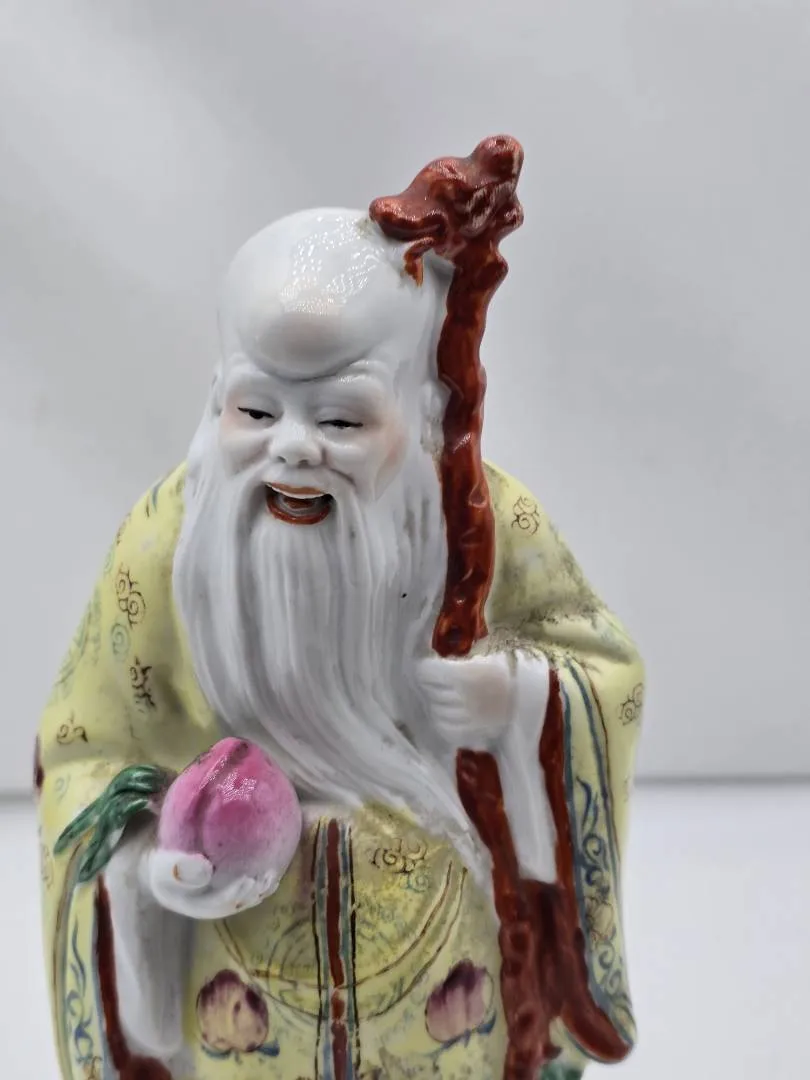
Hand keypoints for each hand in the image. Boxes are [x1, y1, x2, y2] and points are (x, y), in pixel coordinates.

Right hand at [145, 847, 280, 919]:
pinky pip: (245, 894)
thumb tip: (206, 871)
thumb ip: (179, 869)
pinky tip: (274, 878)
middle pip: (232, 906)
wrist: (163, 869)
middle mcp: (208, 909)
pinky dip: (260, 888)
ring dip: (259, 892)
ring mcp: (217, 903)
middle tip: (263, 878)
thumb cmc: (165, 866)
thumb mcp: (165, 867)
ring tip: (272, 877)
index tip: (247, 877)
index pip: (216, 903)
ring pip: (241, 903)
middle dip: (250, 894)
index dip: (233, 893)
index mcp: (193, 905)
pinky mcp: (225, 894)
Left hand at [416, 652, 515, 747]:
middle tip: (434, 686)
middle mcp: (465, 695)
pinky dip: (444, 725)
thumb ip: (463, 662)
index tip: (426, 670)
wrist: (532, 698)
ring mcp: (469, 716)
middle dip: (430, 688)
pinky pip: (449, 731)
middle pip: (432, 693)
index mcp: (467, 673)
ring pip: (438, 713)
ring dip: (436, 706)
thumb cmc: (508, 673)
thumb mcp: (487, 658)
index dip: (425, 671)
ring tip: (441, 702)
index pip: (429, 673)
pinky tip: (447, 718)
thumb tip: (439, 663)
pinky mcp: (475, 732)